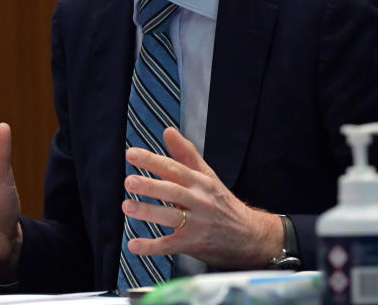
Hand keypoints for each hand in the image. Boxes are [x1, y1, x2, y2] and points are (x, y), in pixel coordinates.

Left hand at [123, 127, 282, 267]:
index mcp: (200, 182)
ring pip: (171, 216)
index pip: (174, 168)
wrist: (250, 236)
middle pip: (173, 191)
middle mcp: (199, 201)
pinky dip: (152, 246)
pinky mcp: (193, 244)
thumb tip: (168, 131)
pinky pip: (170, 245)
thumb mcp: (208, 176)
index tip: (131, 154)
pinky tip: (134, 244)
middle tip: (130, 181)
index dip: (152, 160)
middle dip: (151, 186)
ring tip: (127, 206)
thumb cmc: (222, 203)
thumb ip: (186, 154)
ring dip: (148, 212)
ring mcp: (197, 224)